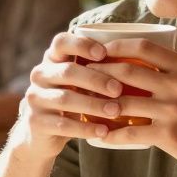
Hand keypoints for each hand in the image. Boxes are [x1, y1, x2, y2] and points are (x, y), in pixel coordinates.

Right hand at [13, 32, 124, 161]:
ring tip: (116, 111)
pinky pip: (62, 124)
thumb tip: (140, 61)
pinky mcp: (36, 122)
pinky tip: (104, 131)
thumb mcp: (80, 82)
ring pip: (65, 98)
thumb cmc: (73, 100)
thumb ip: (97, 70)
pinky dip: (86, 129)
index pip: (61, 42)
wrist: (42, 134)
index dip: (82, 45)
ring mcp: (35, 98)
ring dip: (94, 105)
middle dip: (96, 79)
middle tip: (119, 89)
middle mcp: (40, 75)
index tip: (104, 53)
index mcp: (52, 59)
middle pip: (68, 71)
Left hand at [87, 39, 176, 176]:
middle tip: (82, 76)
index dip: (115, 47)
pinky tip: (99, 136)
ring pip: (122, 102)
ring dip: (98, 104)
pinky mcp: (168, 135)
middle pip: (126, 71)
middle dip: (98, 72)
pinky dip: (110, 134)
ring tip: (83, 106)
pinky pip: (129, 132)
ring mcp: (172, 109)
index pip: (142, 47)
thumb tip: (148, 63)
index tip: (99, 51)